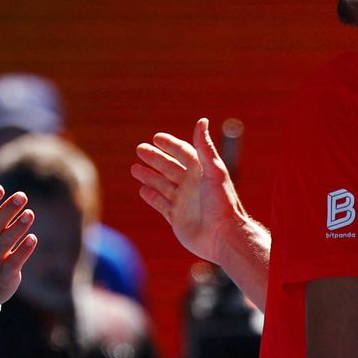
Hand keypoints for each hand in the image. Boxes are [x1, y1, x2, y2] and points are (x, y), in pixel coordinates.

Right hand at [131, 119, 241, 263]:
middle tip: (139, 149)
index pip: (183, 153)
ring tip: (134, 169)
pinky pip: (161, 204)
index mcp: (201, 173)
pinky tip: (142, 190)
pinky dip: (152, 197)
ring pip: (162, 185)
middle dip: (154, 158)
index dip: (170, 145)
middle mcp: (192, 186)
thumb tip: (202, 121)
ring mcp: (183, 202)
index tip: (156, 138)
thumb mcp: (214, 171)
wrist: (223, 236)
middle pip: (169, 167)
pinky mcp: (177, 218)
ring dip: (149, 176)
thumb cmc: (222, 203)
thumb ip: (205, 148)